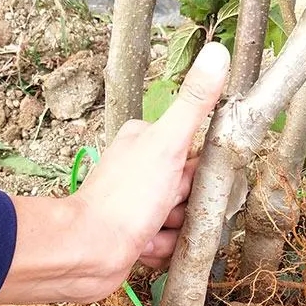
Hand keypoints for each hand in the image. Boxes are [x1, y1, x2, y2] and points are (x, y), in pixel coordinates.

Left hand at [0, 42, 230, 305]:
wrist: (89, 252)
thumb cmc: (126, 199)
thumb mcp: (167, 144)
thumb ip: (195, 103)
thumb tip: (217, 53)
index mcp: (146, 140)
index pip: (197, 157)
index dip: (200, 176)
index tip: (187, 185)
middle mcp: (141, 169)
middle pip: (192, 191)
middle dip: (186, 209)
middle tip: (165, 209)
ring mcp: (138, 204)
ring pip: (183, 220)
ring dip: (174, 232)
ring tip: (150, 230)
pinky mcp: (136, 234)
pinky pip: (169, 243)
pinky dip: (161, 249)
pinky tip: (143, 246)